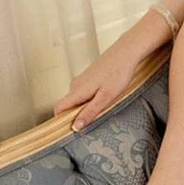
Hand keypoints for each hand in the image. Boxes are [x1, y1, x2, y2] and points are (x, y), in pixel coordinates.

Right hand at [54, 8, 172, 129]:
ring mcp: (82, 80)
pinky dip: (91, 99)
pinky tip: (105, 99)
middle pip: (68, 105)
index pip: (58, 108)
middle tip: (94, 123)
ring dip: (86, 107)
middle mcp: (75, 85)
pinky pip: (84, 93)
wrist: (126, 53)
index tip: (70, 131)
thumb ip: (90, 112)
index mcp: (77, 91)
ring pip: (77, 99)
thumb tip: (75, 127)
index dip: (61, 120)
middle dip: (77, 116)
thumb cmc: (118, 74)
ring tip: (103, 110)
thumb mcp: (106, 97)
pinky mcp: (89, 77)